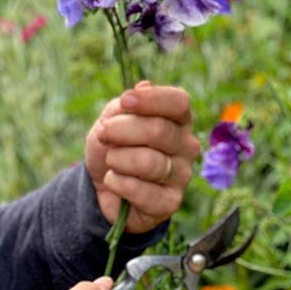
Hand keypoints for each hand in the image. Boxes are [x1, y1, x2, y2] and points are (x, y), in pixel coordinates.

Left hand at [85, 80, 200, 232]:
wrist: (103, 187)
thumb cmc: (114, 147)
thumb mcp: (110, 121)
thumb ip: (123, 107)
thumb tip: (143, 87)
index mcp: (178, 120)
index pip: (178, 102)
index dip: (152, 100)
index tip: (126, 100)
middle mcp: (186, 146)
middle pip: (159, 130)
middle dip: (122, 130)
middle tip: (104, 134)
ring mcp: (182, 175)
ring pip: (148, 162)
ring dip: (117, 159)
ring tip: (111, 161)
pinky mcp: (171, 201)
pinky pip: (142, 191)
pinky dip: (118, 183)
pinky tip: (113, 181)